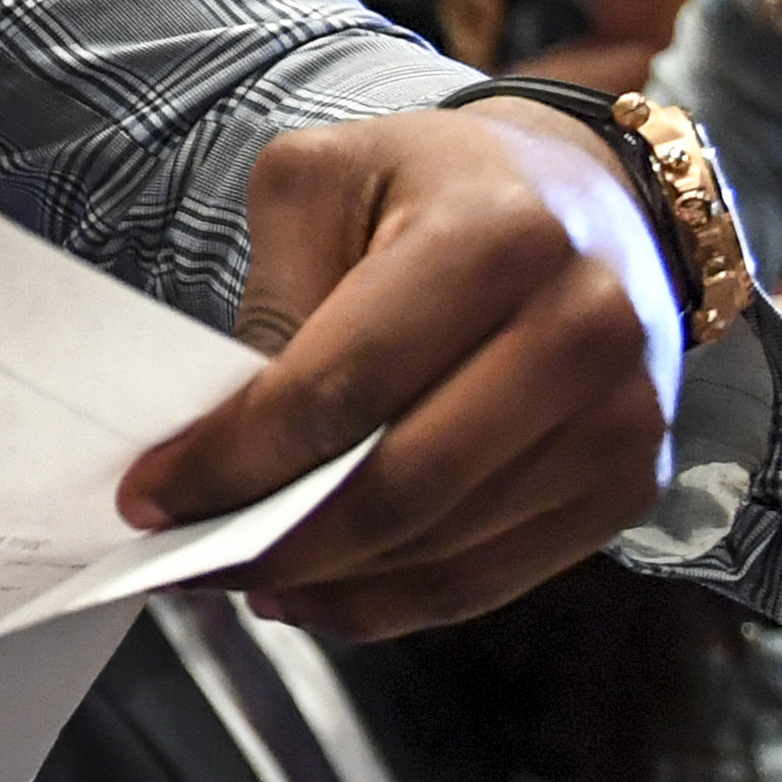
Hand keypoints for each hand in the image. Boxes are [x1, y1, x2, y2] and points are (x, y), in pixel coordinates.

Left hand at [124, 108, 678, 640]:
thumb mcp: (324, 179)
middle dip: (271, 538)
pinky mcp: (634, 478)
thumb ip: (272, 297)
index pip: (341, 388)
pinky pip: (497, 575)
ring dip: (324, 583)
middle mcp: (583, 329)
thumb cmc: (433, 184)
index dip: (233, 459)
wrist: (589, 196)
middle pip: (399, 487)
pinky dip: (395, 601)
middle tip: (179, 557)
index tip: (146, 498)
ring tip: (236, 577)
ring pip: (444, 546)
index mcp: (497, 239)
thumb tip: (221, 436)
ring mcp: (621, 416)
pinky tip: (320, 592)